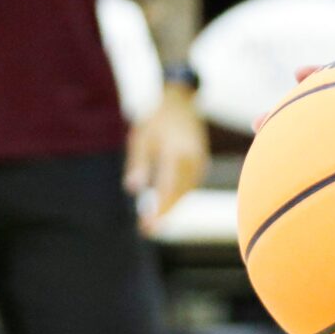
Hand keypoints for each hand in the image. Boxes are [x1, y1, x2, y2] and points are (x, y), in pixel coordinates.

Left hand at [123, 91, 208, 228]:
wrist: (181, 102)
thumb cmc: (157, 119)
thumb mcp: (141, 137)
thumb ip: (138, 162)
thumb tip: (133, 188)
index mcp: (176, 152)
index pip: (168, 188)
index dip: (158, 211)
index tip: (147, 226)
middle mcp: (192, 158)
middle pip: (179, 194)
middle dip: (164, 214)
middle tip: (147, 230)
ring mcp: (200, 160)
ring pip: (186, 191)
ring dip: (172, 207)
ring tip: (152, 222)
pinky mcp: (201, 162)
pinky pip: (190, 184)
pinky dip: (179, 196)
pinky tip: (166, 204)